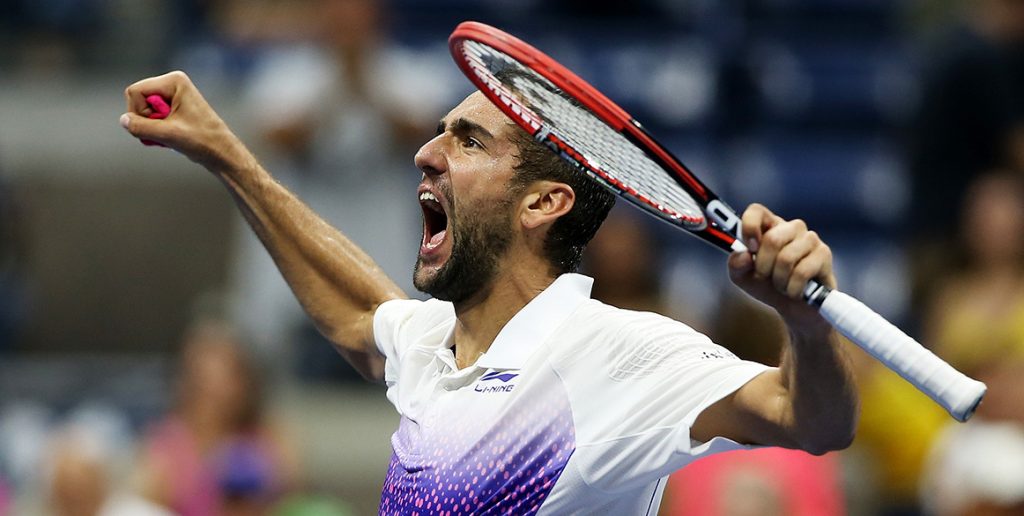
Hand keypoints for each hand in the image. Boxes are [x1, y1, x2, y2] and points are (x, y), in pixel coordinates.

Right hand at [120, 71, 251, 172]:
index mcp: (174, 81)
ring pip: (142, 110)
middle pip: (136, 100)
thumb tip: (123, 120)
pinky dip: (155, 130)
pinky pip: (150, 117)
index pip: (135, 91)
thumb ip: (141, 127)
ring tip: (169, 136)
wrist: (221, 152)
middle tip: (164, 133)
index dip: (138, 112)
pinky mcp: (172, 108)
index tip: (157, 126)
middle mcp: (172, 84)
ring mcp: (172, 95)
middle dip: (145, 120)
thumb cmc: (202, 140)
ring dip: (150, 127)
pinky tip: (170, 137)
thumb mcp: (168, 134)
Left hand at [727, 203, 835, 329]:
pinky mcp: (824, 254)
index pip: (756, 211)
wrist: (795, 308)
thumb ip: (736, 264)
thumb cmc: (768, 286)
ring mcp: (810, 239)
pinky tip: (794, 291)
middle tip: (765, 277)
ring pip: (786, 258)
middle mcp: (791, 227)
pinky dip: (792, 288)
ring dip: (778, 280)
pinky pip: (802, 272)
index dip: (749, 227)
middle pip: (772, 239)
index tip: (749, 248)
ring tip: (781, 286)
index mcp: (769, 226)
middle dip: (763, 266)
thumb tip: (744, 256)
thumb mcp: (743, 277)